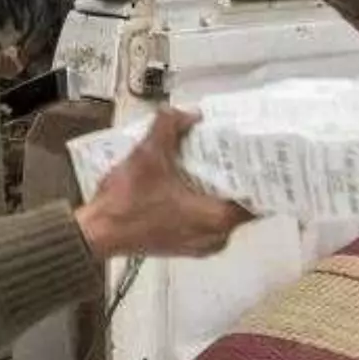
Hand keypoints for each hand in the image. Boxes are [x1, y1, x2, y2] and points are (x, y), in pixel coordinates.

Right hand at [75, 108, 251, 258]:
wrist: (96, 234)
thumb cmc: (127, 201)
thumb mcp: (149, 155)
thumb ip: (170, 127)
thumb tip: (188, 112)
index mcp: (216, 219)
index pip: (256, 202)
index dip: (261, 178)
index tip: (261, 157)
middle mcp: (214, 238)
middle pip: (240, 206)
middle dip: (238, 180)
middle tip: (238, 152)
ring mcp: (200, 246)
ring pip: (222, 215)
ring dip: (220, 192)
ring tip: (218, 162)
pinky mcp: (184, 246)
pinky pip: (206, 222)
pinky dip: (204, 204)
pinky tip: (194, 181)